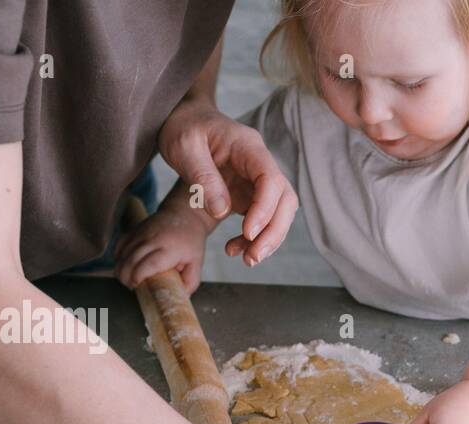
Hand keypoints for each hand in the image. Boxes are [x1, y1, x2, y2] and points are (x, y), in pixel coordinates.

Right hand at [115, 205, 211, 292]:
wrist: (185, 214)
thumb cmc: (191, 241)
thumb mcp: (197, 262)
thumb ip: (191, 281)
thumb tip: (181, 297)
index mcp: (169, 250)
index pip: (149, 263)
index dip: (138, 276)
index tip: (135, 285)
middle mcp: (153, 240)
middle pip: (131, 259)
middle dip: (125, 276)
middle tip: (130, 286)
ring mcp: (142, 233)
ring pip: (123, 252)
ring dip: (120, 268)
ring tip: (126, 279)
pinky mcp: (135, 230)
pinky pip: (120, 244)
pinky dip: (117, 256)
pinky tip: (122, 265)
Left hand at [157, 98, 297, 267]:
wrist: (184, 120)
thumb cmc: (183, 127)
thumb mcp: (183, 146)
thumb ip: (202, 177)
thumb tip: (222, 212)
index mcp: (248, 146)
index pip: (271, 178)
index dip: (265, 208)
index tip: (248, 232)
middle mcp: (260, 163)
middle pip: (285, 199)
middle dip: (274, 232)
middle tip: (253, 257)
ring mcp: (257, 180)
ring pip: (280, 213)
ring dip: (268, 239)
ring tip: (246, 259)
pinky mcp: (251, 194)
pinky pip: (263, 219)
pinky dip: (254, 239)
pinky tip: (234, 248)